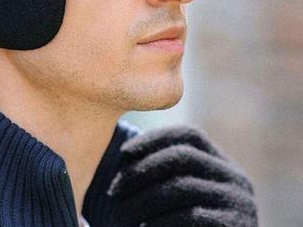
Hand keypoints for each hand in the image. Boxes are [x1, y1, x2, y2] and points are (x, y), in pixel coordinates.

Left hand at [107, 124, 258, 225]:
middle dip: (142, 170)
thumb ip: (164, 173)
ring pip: (183, 186)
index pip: (189, 135)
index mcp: (221, 164)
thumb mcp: (178, 197)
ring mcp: (240, 203)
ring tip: (120, 213)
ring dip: (144, 199)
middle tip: (114, 190)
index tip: (123, 152)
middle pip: (183, 156)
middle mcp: (236, 178)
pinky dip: (161, 220)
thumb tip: (126, 153)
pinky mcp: (236, 226)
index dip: (154, 138)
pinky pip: (192, 216)